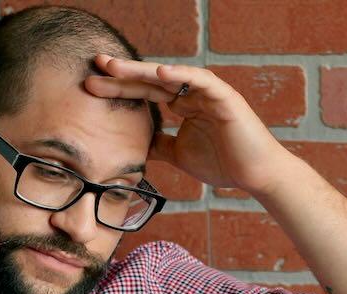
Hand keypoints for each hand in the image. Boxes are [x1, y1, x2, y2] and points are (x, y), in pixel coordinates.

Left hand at [83, 56, 296, 196]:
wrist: (256, 176)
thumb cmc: (224, 165)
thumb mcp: (180, 155)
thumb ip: (160, 146)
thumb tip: (138, 145)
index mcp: (183, 105)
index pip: (145, 93)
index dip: (119, 88)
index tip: (91, 86)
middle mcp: (193, 94)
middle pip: (151, 80)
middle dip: (123, 73)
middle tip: (95, 65)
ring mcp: (208, 93)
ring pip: (171, 76)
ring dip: (142, 71)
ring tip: (116, 67)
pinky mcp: (225, 97)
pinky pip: (201, 80)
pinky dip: (181, 75)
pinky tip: (159, 73)